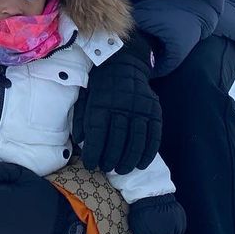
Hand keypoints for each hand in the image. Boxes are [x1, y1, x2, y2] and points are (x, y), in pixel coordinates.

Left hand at [72, 35, 161, 173]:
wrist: (123, 63)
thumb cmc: (100, 84)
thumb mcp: (85, 96)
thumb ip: (81, 118)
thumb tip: (79, 140)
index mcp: (102, 102)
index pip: (97, 133)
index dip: (93, 152)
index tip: (90, 165)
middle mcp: (122, 106)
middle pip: (117, 139)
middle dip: (110, 159)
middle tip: (106, 169)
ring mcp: (141, 108)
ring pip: (136, 140)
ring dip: (129, 160)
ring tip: (122, 170)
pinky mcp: (155, 111)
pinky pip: (154, 136)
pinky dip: (148, 153)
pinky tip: (141, 164)